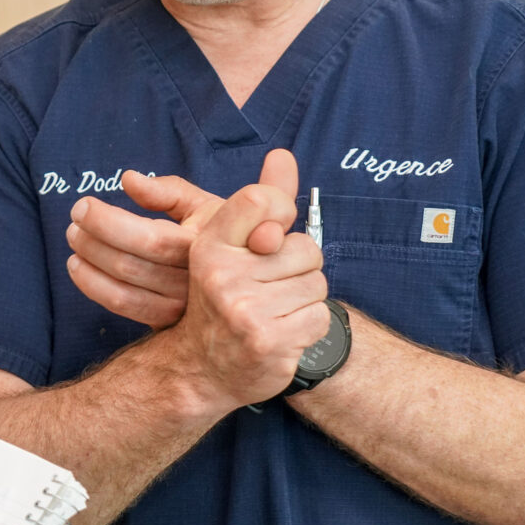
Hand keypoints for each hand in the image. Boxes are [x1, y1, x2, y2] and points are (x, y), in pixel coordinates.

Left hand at [67, 150, 297, 326]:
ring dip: (88, 263)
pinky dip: (94, 288)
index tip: (83, 204)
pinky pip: (124, 309)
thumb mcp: (206, 203)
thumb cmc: (229, 232)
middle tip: (74, 219)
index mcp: (202, 245)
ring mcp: (182, 307)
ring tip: (74, 239)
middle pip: (128, 264)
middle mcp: (193, 281)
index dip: (107, 222)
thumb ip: (169, 189)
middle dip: (91, 239)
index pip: (145, 238)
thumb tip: (128, 180)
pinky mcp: (170, 322)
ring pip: (121, 290)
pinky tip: (79, 269)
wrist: (257, 281)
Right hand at [169, 153, 328, 409]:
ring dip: (305, 298)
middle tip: (268, 286)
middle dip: (298, 267)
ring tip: (275, 310)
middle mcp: (222, 275)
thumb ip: (260, 201)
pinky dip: (309, 325)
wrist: (203, 368)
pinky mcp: (270, 343)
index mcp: (210, 245)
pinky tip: (282, 332)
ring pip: (317, 284)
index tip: (271, 235)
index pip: (259, 199)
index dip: (280, 212)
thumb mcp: (231, 245)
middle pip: (304, 248)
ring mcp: (245, 311)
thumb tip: (284, 155)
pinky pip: (320, 316)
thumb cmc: (225, 297)